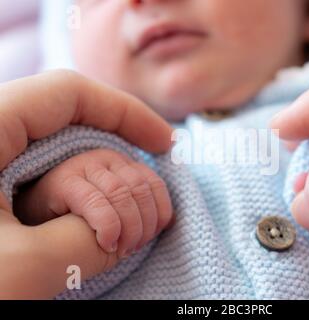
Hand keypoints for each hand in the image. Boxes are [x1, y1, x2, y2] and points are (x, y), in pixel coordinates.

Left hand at [0, 70, 172, 298]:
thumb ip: (85, 243)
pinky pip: (36, 177)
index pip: (67, 94)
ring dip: (96, 178)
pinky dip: (72, 194)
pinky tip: (88, 217)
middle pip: (65, 122)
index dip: (126, 112)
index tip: (165, 142)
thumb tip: (124, 233)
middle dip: (117, 150)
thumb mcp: (16, 271)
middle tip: (150, 179)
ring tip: (126, 208)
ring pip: (53, 153)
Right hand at [14, 149, 172, 256]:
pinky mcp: (64, 180)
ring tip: (121, 249)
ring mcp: (84, 165)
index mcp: (123, 163)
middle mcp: (106, 158)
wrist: (34, 217)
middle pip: (141, 190)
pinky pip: (97, 203)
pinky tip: (107, 242)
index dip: (159, 213)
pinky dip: (109, 226)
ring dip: (129, 228)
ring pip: (123, 195)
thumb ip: (137, 206)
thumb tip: (167, 222)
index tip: (152, 236)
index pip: (155, 184)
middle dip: (144, 225)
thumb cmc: (80, 216)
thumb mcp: (115, 207)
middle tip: (133, 247)